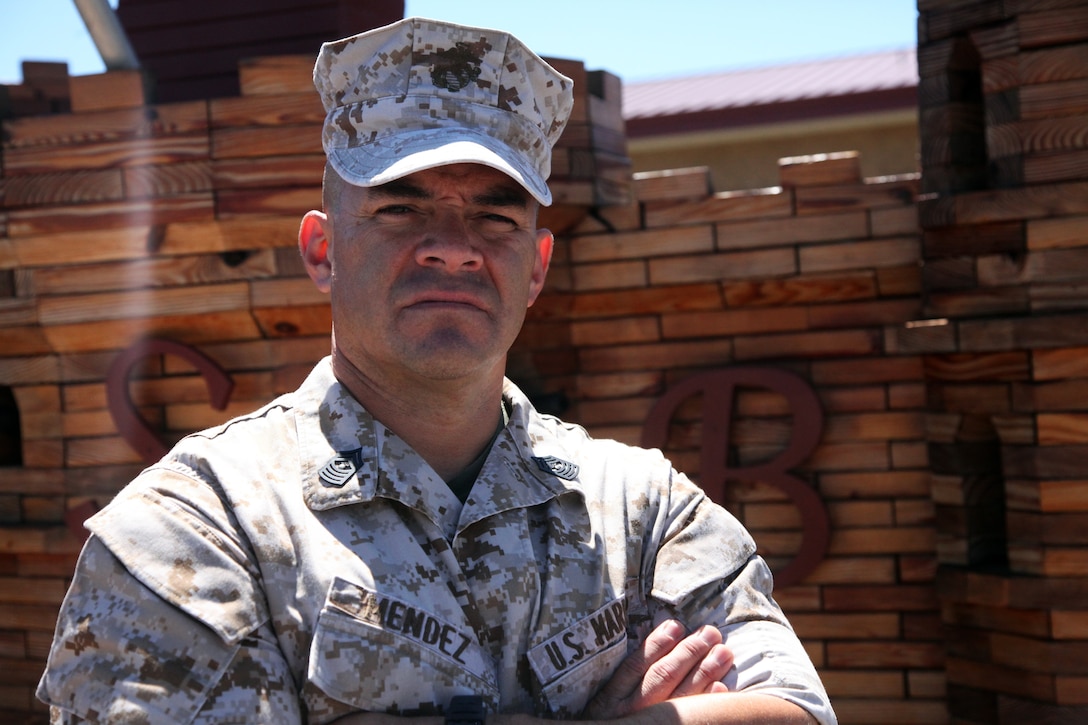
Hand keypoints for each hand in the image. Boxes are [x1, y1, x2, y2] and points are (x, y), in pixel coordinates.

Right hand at [581, 620, 732, 719]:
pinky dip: (706, 701)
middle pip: (662, 676)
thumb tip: (666, 637)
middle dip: (689, 651)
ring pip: (681, 695)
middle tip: (710, 634)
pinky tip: (720, 686)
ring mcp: (653, 724)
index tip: (676, 626)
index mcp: (613, 697)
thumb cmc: (621, 715)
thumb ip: (631, 673)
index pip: (636, 665)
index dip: (656, 644)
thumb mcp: (613, 696)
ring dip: (705, 670)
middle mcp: (632, 712)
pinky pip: (692, 719)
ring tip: (723, 652)